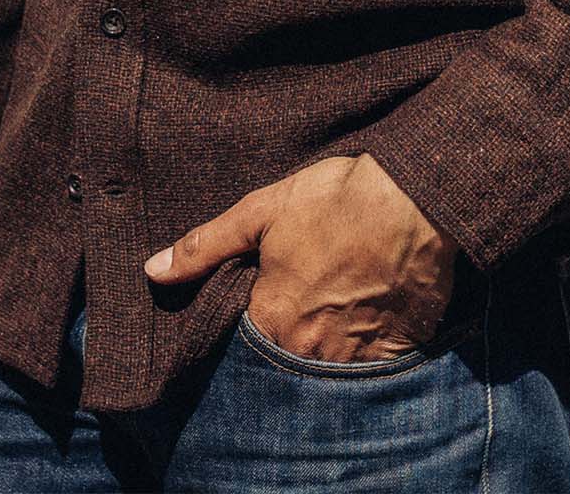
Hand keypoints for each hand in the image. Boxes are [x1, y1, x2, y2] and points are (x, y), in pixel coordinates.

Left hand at [143, 154, 457, 363]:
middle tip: (298, 305)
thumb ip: (206, 247)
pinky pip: (370, 369)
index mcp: (273, 320)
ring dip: (323, 349)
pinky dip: (363, 351)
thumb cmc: (336, 199)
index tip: (255, 305)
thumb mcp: (262, 211)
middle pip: (284, 363)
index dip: (245, 327)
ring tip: (330, 311)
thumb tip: (153, 270)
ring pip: (326, 371)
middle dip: (285, 342)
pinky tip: (364, 318)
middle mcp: (311, 353)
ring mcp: (356, 359)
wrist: (417, 199)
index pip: (241, 347)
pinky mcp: (398, 353)